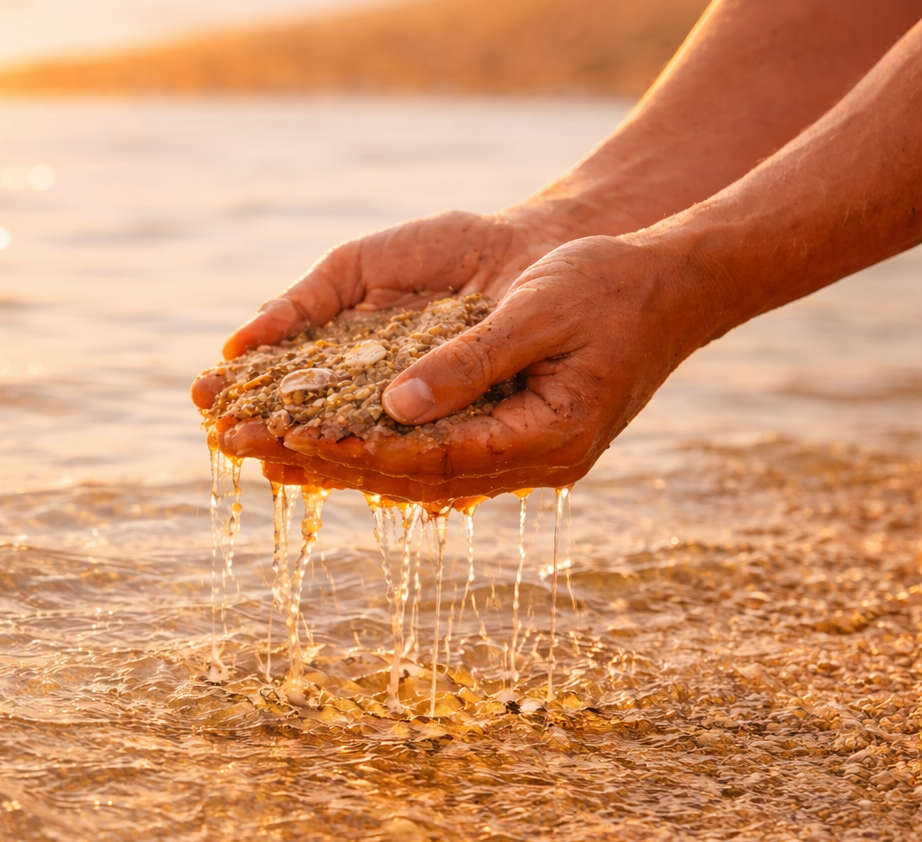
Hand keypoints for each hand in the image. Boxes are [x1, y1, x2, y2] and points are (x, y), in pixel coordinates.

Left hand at [220, 234, 710, 500]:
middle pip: (412, 476)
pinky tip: (330, 454)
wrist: (674, 284)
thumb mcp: (540, 309)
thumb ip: (471, 360)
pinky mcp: (516, 440)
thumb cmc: (611, 284)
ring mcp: (527, 458)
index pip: (432, 455)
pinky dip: (380, 454)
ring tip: (267, 462)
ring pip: (417, 474)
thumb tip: (395, 407)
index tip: (289, 438)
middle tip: (248, 455)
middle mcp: (535, 462)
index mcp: (548, 436)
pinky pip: (435, 458)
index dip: (357, 451)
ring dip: (343, 468)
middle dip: (327, 466)